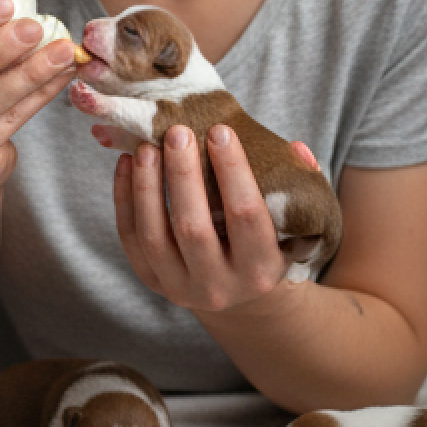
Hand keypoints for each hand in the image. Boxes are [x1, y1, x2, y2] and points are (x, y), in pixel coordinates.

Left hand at [113, 123, 294, 313]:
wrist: (237, 295)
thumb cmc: (267, 243)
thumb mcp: (293, 223)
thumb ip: (301, 185)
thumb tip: (296, 149)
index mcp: (260, 270)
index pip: (246, 215)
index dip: (232, 170)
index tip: (220, 130)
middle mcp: (219, 286)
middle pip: (193, 227)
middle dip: (183, 174)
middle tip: (177, 132)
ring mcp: (180, 288)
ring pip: (154, 235)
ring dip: (147, 186)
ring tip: (147, 146)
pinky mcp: (151, 281)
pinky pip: (131, 239)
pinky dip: (125, 199)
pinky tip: (127, 164)